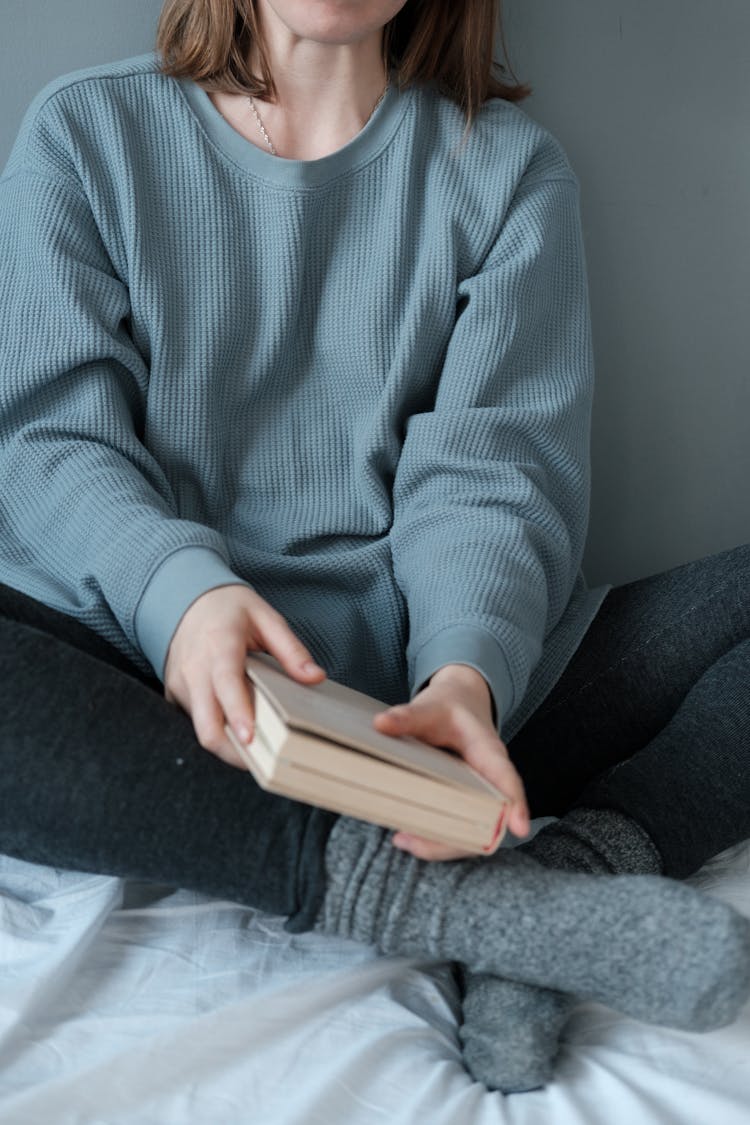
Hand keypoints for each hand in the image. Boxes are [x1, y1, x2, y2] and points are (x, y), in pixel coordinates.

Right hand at [164, 584, 324, 766]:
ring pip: (200, 729)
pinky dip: (217, 730)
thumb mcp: (265, 616)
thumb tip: (315, 677)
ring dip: (227, 745)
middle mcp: (194, 669)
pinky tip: (238, 729)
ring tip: (258, 750)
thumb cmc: (227, 608)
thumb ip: (290, 649)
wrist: (184, 598)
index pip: (225, 684)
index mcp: (219, 644)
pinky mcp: (175, 695)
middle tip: (266, 761)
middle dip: (233, 750)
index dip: (237, 713)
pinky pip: (195, 722)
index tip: (251, 737)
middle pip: (206, 724)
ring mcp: (180, 685)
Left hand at [373, 663, 529, 859]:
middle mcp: (490, 780)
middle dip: (458, 840)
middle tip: (412, 840)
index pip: (507, 779)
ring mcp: (478, 795)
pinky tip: (407, 834)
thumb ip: (408, 716)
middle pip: (489, 819)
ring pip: (473, 831)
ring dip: (442, 843)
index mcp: (489, 752)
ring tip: (403, 839)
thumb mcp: (430, 707)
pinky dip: (436, 836)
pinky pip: (458, 827)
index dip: (515, 804)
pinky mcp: (464, 802)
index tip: (519, 828)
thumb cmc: (450, 708)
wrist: (459, 704)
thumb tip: (381, 723)